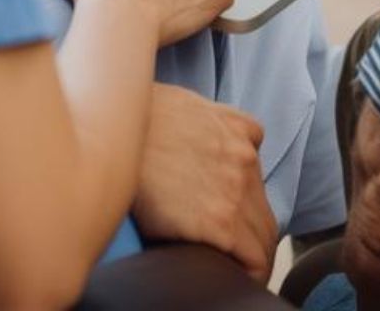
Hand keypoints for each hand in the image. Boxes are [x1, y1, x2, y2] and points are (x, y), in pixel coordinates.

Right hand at [133, 85, 275, 279]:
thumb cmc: (137, 115)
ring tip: (233, 273)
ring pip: (264, 239)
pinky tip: (230, 277)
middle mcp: (244, 161)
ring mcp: (235, 192)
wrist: (115, 126)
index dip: (246, 208)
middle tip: (233, 258)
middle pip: (264, 214)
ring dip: (253, 257)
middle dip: (252, 238)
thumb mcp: (186, 103)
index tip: (233, 226)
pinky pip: (251, 258)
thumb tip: (204, 129)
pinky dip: (247, 271)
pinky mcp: (219, 222)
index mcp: (239, 133)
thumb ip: (211, 119)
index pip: (257, 181)